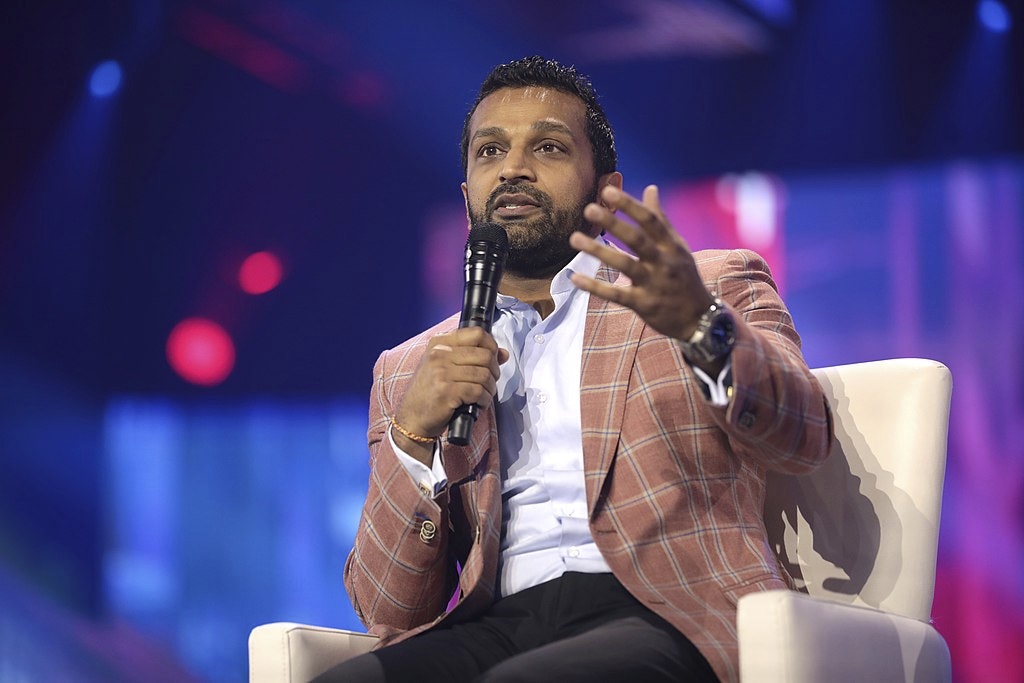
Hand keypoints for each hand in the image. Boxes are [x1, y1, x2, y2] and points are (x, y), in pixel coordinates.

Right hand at [394, 327, 507, 458]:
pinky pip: (478, 391)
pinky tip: (478, 403)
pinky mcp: (447, 392)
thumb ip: (473, 357)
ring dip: (490, 388)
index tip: (493, 358)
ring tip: (484, 395)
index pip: (476, 334)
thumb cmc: (430, 393)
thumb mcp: (445, 368)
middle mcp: (439, 355)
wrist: (412, 418)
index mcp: (439, 344)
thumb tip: (503, 353)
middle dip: (494, 371)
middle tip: (489, 382)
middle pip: (485, 355)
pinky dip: (484, 399)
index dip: (491, 346)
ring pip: (484, 374)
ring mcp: (442, 373)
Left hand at [570, 184, 713, 340]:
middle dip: (613, 223)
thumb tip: (651, 188)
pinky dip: (595, 287)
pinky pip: (616, 294)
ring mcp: (653, 284)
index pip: (650, 220)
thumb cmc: (684, 277)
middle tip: (589, 209)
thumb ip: (661, 219)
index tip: (608, 191)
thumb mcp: (678, 247)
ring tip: (574, 238)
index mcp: (671, 245)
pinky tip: (575, 277)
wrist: (700, 318)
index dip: (629, 205)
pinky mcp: (644, 305)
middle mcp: (664, 262)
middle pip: (637, 240)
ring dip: (599, 251)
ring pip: (624, 265)